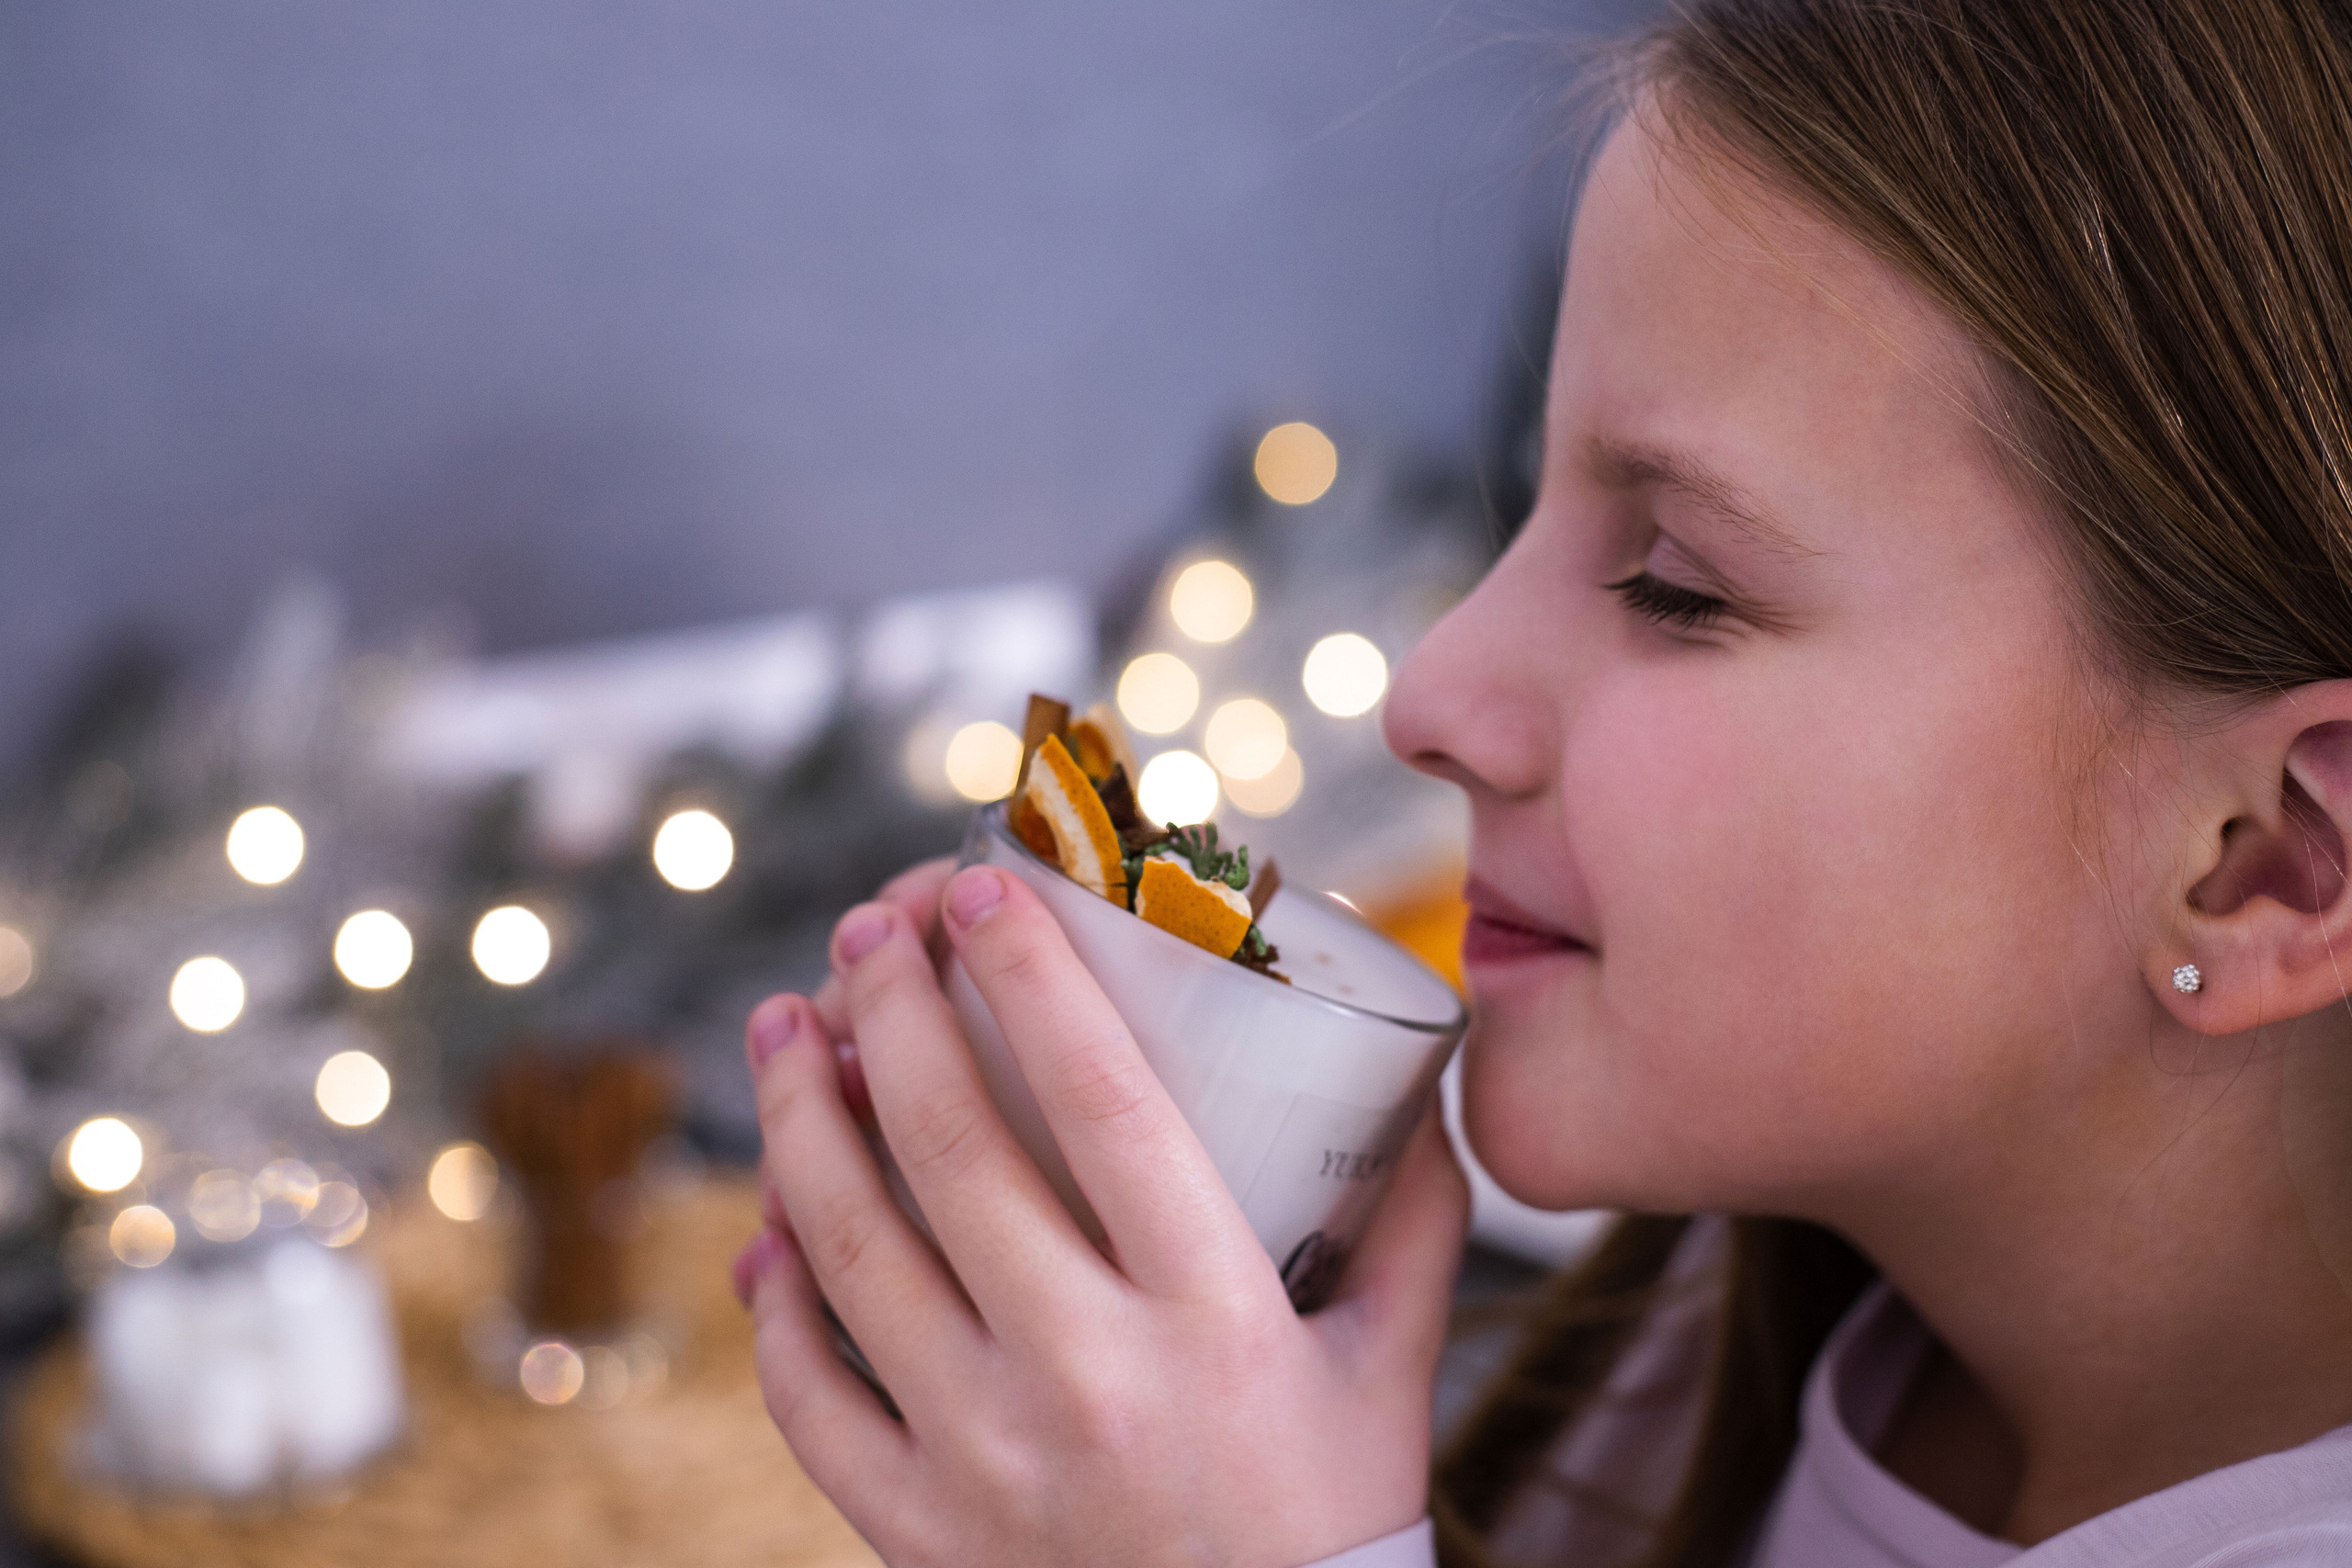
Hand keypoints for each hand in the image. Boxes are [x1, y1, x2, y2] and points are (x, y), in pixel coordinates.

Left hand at [734, 863, 1468, 1567]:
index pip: (1106, 1103)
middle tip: (867, 930)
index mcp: (1215, 1316)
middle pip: (952, 1150)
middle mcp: (1088, 1375)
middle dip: (894, 1008)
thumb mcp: (1395, 1360)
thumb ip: (1413, 1215)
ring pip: (850, 1250)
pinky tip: (767, 1224)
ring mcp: (986, 1457)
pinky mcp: (920, 1531)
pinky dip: (773, 1299)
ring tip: (784, 1024)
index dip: (1033, 976)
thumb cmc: (1335, 1507)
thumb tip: (1413, 1075)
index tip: (980, 884)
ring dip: (801, 1115)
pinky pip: (811, 1395)